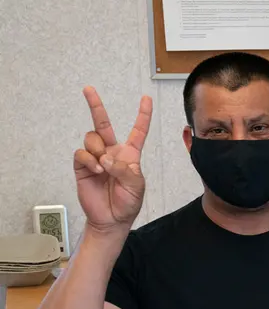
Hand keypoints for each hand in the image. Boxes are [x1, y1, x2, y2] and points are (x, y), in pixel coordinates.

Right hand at [73, 87, 152, 234]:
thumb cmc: (128, 202)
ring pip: (91, 138)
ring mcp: (96, 157)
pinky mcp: (82, 166)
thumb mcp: (136, 186)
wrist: (111, 219)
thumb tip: (106, 158)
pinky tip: (96, 170)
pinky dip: (88, 160)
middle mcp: (112, 152)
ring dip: (97, 150)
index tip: (146, 98)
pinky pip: (81, 153)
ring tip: (102, 167)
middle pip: (103, 124)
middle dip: (95, 105)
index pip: (138, 131)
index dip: (142, 115)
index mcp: (130, 155)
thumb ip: (124, 169)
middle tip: (88, 89)